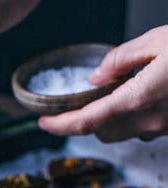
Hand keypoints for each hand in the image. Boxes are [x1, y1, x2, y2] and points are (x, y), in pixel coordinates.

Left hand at [39, 26, 167, 142]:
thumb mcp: (158, 41)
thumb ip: (121, 59)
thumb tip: (96, 76)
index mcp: (138, 99)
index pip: (86, 122)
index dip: (60, 125)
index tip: (44, 122)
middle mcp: (148, 121)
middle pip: (101, 132)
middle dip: (84, 120)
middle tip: (72, 105)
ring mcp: (161, 129)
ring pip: (121, 133)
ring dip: (107, 120)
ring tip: (106, 96)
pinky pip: (140, 128)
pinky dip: (128, 117)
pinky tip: (135, 96)